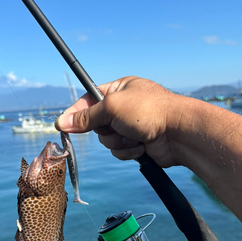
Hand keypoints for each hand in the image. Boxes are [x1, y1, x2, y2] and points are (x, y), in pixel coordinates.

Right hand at [55, 76, 183, 167]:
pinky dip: (127, 151)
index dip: (77, 112)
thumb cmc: (149, 111)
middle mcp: (124, 106)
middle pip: (97, 123)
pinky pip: (119, 150)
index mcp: (119, 89)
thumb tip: (62, 122)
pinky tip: (141, 146)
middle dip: (105, 130)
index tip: (64, 124)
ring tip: (134, 137)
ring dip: (117, 142)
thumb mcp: (112, 108)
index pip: (89, 99)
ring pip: (107, 139)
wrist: (179, 134)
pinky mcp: (137, 143)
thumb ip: (87, 116)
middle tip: (117, 127)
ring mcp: (131, 126)